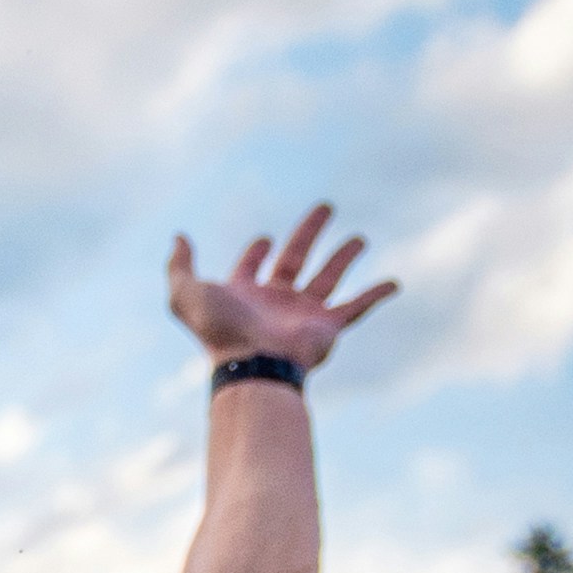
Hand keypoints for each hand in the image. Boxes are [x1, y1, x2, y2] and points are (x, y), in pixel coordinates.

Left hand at [168, 206, 398, 371]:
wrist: (252, 365)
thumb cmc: (219, 331)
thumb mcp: (185, 294)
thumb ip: (179, 266)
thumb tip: (178, 237)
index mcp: (244, 295)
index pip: (252, 268)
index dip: (256, 253)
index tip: (265, 241)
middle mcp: (275, 303)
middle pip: (296, 259)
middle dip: (309, 233)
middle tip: (326, 207)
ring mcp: (303, 314)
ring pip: (328, 277)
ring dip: (344, 257)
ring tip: (360, 238)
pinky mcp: (326, 327)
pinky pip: (356, 307)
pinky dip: (376, 294)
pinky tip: (394, 282)